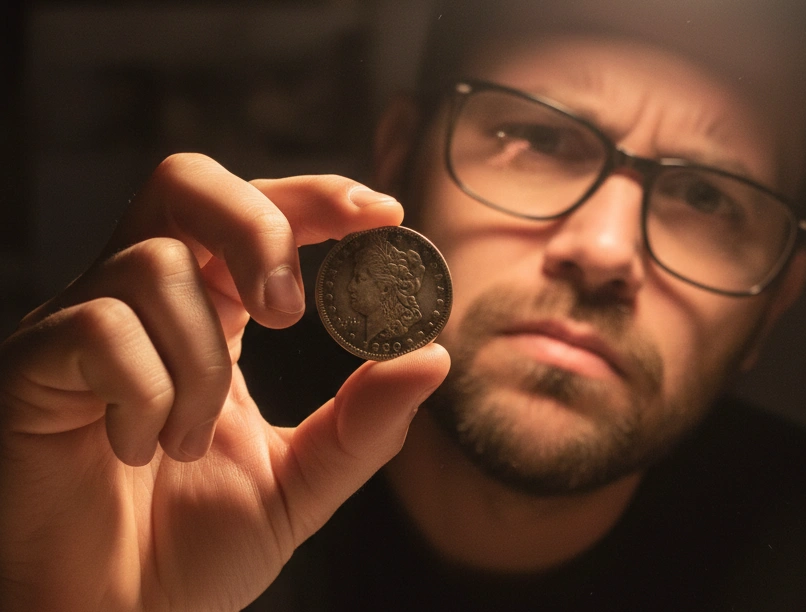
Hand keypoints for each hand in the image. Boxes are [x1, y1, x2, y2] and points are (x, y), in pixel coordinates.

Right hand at [0, 153, 449, 610]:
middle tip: (289, 313)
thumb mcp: (301, 482)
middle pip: (190, 183)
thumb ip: (364, 424)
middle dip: (256, 227)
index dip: (318, 198)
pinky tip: (137, 449)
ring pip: (156, 266)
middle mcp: (147, 302)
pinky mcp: (36, 364)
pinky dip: (143, 394)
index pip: (259, 212)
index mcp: (212, 314)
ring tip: (189, 442)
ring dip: (200, 364)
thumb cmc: (190, 551)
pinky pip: (101, 330)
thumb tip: (432, 356)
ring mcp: (84, 325)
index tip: (385, 216)